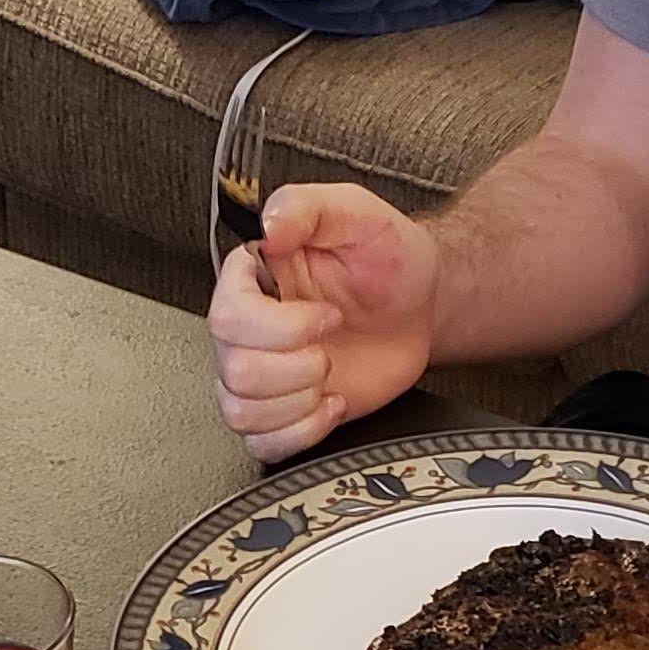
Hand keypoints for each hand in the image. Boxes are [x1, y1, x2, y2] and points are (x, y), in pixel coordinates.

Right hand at [208, 181, 440, 461]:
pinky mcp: (283, 409)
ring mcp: (263, 373)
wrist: (421, 307)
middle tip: (333, 345)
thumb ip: (305, 207)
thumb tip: (267, 224)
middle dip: (297, 367)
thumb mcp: (356, 214)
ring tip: (330, 375)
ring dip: (298, 401)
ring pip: (241, 410)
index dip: (280, 327)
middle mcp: (249, 329)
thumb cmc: (390, 261)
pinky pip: (262, 442)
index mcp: (255, 280)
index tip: (326, 315)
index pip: (227, 316)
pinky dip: (301, 432)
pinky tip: (330, 405)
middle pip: (235, 369)